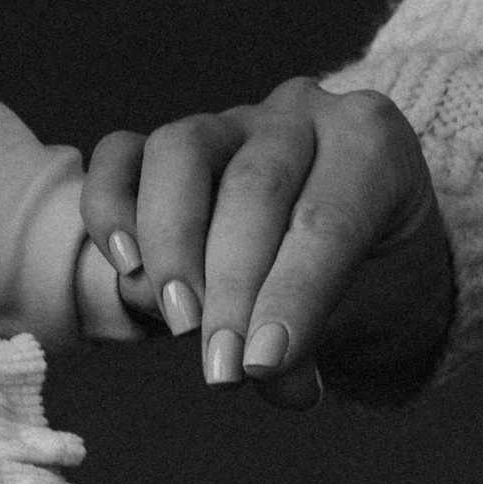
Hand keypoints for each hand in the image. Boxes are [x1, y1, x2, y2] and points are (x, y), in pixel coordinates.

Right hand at [82, 79, 452, 403]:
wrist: (361, 253)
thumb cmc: (371, 281)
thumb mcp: (368, 314)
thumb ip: (312, 338)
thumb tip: (255, 369)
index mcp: (371, 143)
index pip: (326, 219)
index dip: (291, 296)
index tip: (261, 365)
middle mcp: (300, 114)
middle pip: (254, 185)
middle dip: (231, 286)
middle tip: (219, 368)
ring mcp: (228, 119)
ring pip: (179, 150)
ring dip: (172, 244)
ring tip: (179, 320)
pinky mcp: (166, 140)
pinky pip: (121, 154)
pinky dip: (111, 206)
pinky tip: (124, 266)